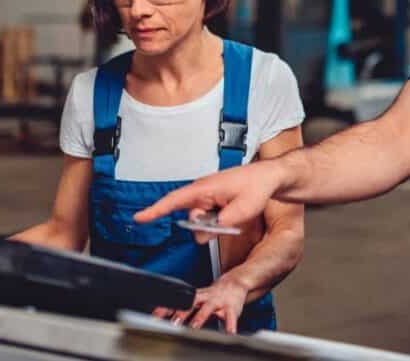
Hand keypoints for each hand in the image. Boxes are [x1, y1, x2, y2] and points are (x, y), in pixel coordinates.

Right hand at [134, 160, 285, 241]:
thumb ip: (224, 221)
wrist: (270, 178)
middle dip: (208, 226)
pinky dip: (221, 223)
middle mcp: (202, 193)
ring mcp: (209, 199)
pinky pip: (211, 221)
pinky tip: (235, 214)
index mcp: (204, 188)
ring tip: (237, 212)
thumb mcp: (244, 206)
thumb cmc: (257, 184)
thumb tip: (209, 230)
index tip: (139, 218)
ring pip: (202, 224)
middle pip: (192, 220)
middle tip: (231, 218)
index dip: (155, 210)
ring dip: (218, 224)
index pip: (174, 201)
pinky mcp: (215, 205)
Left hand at [151, 275, 249, 333]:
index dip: (166, 309)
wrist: (236, 283)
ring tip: (194, 327)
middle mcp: (205, 297)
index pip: (177, 301)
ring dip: (200, 317)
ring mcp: (218, 302)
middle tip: (172, 323)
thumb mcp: (198, 299)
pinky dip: (229, 326)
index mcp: (195, 296)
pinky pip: (230, 318)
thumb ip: (185, 308)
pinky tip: (228, 334)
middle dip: (181, 313)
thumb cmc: (214, 295)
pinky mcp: (231, 308)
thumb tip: (166, 318)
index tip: (155, 317)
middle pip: (190, 303)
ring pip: (207, 308)